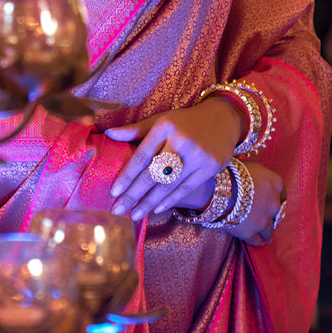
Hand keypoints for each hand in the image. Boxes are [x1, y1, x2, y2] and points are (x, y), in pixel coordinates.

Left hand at [104, 98, 243, 220]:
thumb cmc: (184, 121)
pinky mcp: (210, 166)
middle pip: (153, 173)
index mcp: (165, 126)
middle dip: (134, 194)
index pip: (142, 155)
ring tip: (135, 214)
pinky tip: (156, 209)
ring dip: (149, 202)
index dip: (127, 175)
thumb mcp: (160, 120)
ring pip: (168, 184)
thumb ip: (136, 130)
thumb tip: (108, 134)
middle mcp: (181, 140)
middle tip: (118, 209)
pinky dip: (170, 200)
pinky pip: (186, 188)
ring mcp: (197, 155)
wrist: (223, 118)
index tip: (114, 191)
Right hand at [227, 161, 285, 245]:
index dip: (277, 199)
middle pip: (277, 213)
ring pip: (270, 231)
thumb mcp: (252, 167)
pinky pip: (257, 241)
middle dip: (271, 216)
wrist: (219, 187)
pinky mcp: (251, 233)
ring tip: (265, 236)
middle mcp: (274, 203)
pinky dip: (258, 241)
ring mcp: (264, 220)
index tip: (273, 202)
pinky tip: (257, 241)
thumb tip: (258, 182)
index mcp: (276, 184)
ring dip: (267, 233)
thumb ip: (261, 177)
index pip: (283, 194)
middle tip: (265, 217)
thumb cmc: (233, 171)